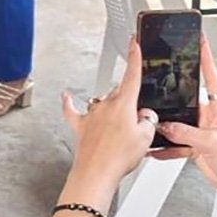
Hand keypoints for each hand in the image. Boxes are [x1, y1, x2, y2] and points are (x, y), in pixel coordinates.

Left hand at [59, 39, 159, 207]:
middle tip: (139, 117)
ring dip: (112, 108)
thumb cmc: (119, 157)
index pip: (131, 74)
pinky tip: (67, 96)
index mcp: (124, 104)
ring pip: (103, 102)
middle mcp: (105, 104)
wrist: (96, 173)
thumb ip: (148, 121)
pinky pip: (73, 111)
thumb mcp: (146, 138)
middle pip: (119, 92)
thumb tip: (145, 116)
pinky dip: (70, 103)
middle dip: (130, 99)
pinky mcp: (80, 126)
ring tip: (121, 129)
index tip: (133, 42)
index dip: (134, 56)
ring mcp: (91, 115)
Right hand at [153, 33, 216, 190]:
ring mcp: (207, 131)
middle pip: (190, 99)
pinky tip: (158, 150)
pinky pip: (180, 144)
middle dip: (175, 96)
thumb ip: (187, 133)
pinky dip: (168, 148)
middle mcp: (214, 116)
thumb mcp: (210, 142)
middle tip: (162, 86)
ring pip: (182, 122)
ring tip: (154, 124)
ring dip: (168, 125)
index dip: (204, 57)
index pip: (211, 76)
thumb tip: (168, 127)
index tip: (199, 40)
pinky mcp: (201, 148)